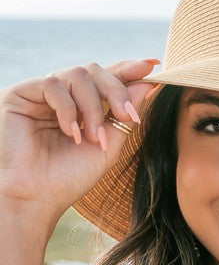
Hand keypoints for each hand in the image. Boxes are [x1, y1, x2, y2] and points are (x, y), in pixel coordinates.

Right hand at [0, 59, 159, 222]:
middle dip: (117, 91)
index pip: (106, 78)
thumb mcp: (108, 146)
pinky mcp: (20, 94)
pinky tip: (71, 133)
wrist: (37, 198)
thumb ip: (124, 115)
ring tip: (92, 139)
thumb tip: (149, 81)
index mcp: (81, 106)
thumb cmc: (69, 177)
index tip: (152, 66)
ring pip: (78, 75)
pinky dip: (68, 109)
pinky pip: (53, 84)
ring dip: (93, 108)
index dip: (128, 70)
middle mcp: (62, 96)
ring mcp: (41, 94)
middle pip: (95, 71)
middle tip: (127, 116)